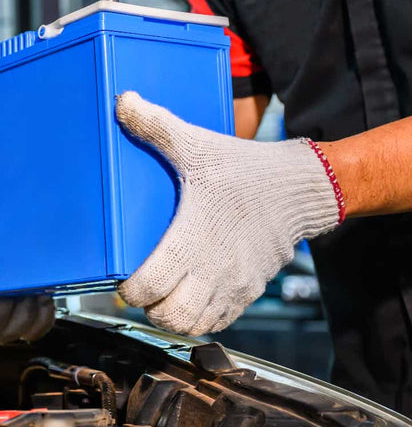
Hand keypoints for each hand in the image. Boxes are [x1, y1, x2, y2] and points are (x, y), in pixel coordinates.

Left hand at [115, 92, 341, 335]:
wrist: (305, 186)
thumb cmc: (247, 169)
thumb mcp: (197, 146)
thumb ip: (156, 126)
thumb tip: (123, 101)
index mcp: (193, 240)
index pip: (150, 288)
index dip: (129, 290)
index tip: (123, 278)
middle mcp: (213, 270)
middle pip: (170, 317)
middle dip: (149, 310)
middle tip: (141, 290)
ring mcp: (234, 284)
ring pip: (194, 325)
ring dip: (174, 318)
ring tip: (163, 298)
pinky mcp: (250, 289)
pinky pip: (219, 321)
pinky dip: (200, 318)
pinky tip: (190, 299)